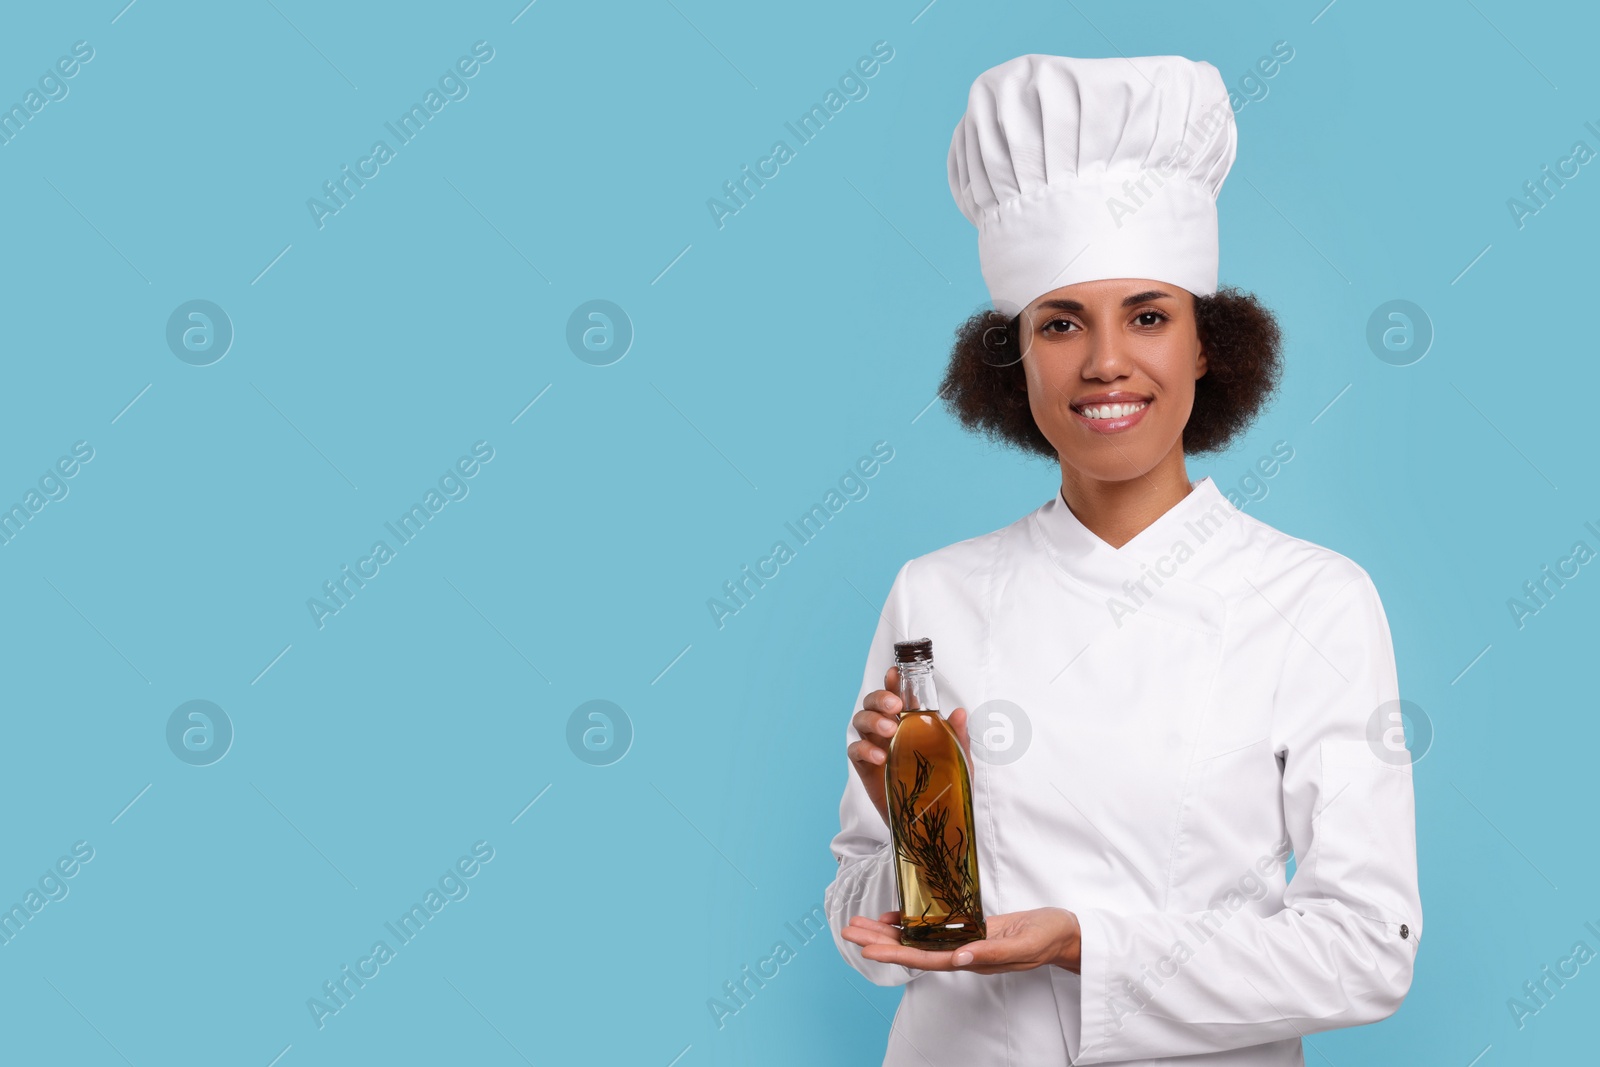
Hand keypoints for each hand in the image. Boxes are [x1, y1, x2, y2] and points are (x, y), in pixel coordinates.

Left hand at [841, 908, 1080, 973]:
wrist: (1065, 932)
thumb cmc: (1048, 937)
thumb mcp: (1022, 945)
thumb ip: (991, 952)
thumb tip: (959, 959)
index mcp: (972, 959)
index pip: (925, 959)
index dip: (895, 953)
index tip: (867, 948)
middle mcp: (962, 952)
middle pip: (913, 949)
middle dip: (880, 941)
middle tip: (848, 931)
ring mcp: (965, 940)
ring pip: (919, 938)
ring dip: (889, 932)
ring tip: (860, 923)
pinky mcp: (971, 928)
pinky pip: (935, 928)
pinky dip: (913, 922)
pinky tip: (895, 917)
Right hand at [848, 665, 972, 826]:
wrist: (932, 824)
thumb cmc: (945, 787)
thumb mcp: (958, 761)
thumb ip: (958, 737)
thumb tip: (960, 712)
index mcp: (909, 722)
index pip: (898, 694)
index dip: (893, 681)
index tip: (895, 673)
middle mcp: (889, 730)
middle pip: (873, 703)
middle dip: (879, 698)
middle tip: (894, 705)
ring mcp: (875, 747)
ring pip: (860, 721)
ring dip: (872, 719)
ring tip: (890, 729)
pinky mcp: (866, 769)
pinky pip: (855, 751)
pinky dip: (863, 749)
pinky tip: (880, 756)